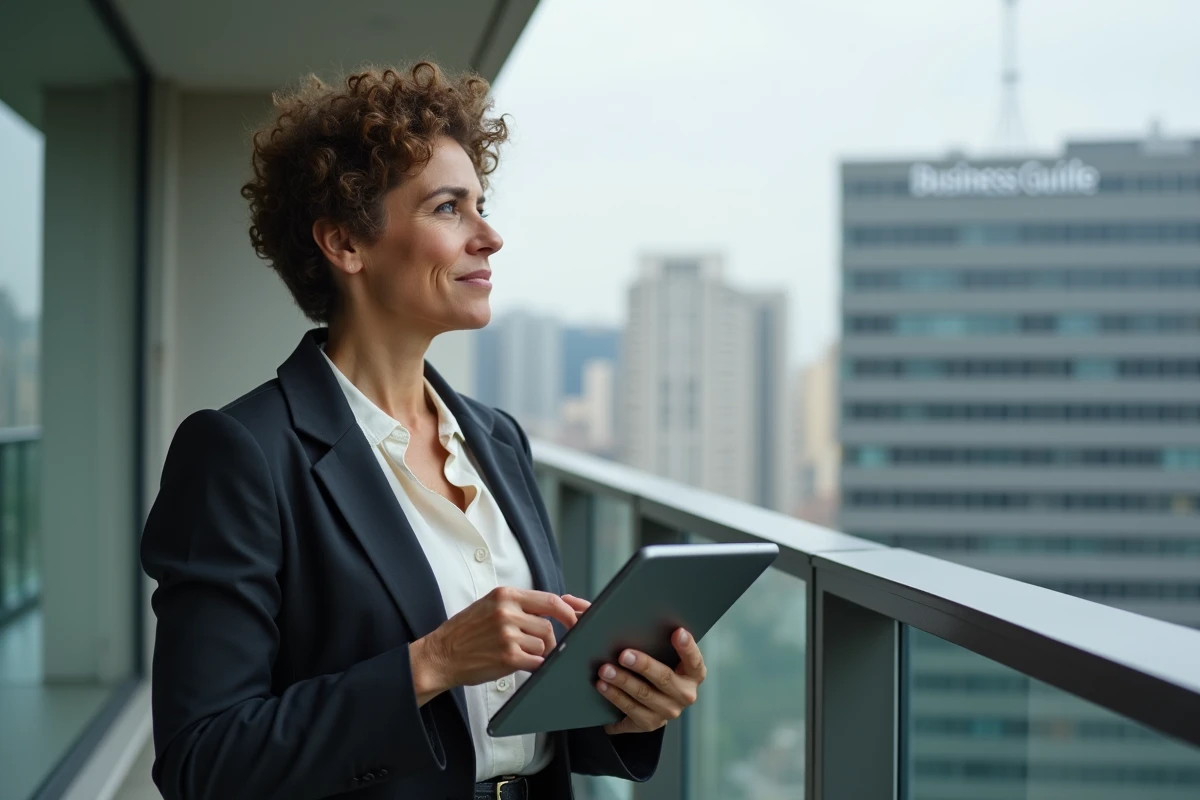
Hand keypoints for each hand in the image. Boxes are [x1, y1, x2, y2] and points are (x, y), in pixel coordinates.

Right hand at [410, 587, 579, 704]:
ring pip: (543, 645)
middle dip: (547, 640)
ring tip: (517, 655)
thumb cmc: (465, 632)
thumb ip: (518, 605)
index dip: (567, 613)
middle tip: (533, 647)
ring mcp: (507, 634)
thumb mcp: (489, 605)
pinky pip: (536, 662)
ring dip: (536, 654)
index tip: (575, 621)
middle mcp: (507, 611)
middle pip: (548, 626)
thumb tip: (553, 609)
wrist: (440, 655)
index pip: (549, 600)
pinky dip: (533, 666)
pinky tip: (519, 665)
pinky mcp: (508, 657)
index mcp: (505, 595)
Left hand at [595, 628, 705, 734]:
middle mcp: (684, 695)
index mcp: (693, 674)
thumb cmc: (657, 668)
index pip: (694, 660)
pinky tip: (603, 686)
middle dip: (643, 665)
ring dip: (622, 681)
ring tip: (605, 670)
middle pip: (664, 679)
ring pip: (643, 695)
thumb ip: (657, 639)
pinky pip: (630, 711)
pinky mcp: (649, 724)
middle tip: (623, 654)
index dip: (687, 647)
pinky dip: (615, 697)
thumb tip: (622, 619)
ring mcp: (668, 712)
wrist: (652, 702)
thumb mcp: (664, 655)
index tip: (677, 631)